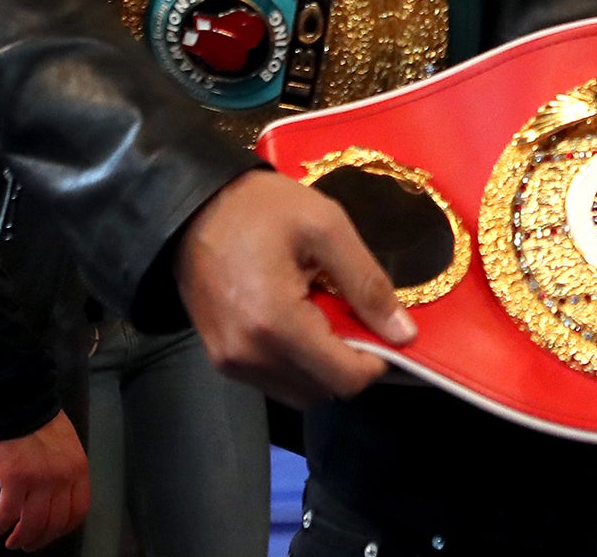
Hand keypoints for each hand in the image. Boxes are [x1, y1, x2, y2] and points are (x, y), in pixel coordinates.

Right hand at [0, 410, 88, 550]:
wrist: (22, 407)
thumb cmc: (43, 424)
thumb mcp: (68, 448)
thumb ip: (67, 473)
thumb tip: (58, 499)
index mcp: (79, 469)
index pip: (78, 510)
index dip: (64, 528)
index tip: (52, 534)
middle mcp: (63, 479)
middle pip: (54, 522)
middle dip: (40, 539)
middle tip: (27, 545)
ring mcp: (40, 482)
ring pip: (32, 524)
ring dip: (20, 538)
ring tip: (10, 543)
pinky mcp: (14, 481)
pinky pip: (8, 514)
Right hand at [175, 168, 415, 407]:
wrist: (192, 205)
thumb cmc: (262, 208)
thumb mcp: (327, 228)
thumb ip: (367, 283)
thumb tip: (404, 333)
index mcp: (276, 326)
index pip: (344, 379)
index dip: (377, 359)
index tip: (384, 325)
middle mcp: (249, 358)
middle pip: (323, 390)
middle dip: (350, 360)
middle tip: (352, 311)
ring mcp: (230, 363)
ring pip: (299, 391)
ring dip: (323, 363)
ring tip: (324, 310)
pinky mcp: (220, 359)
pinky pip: (273, 379)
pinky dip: (297, 361)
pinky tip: (298, 317)